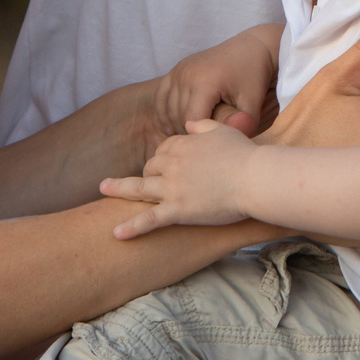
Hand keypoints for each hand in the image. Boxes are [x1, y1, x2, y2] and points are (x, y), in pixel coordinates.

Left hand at [101, 118, 257, 238]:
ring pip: (139, 188)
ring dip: (119, 188)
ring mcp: (172, 188)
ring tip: (104, 189)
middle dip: (149, 175)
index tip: (169, 165)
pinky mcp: (177, 210)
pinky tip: (116, 234)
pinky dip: (132, 227)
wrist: (255, 179)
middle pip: (150, 168)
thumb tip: (188, 124)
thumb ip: (203, 125)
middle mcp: (172, 164)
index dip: (164, 158)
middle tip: (153, 184)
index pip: (163, 149)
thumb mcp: (222, 131)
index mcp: (182, 144)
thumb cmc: (245, 155)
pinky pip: (149, 220)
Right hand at [153, 22, 279, 139]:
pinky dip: (164, 113)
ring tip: (196, 133)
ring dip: (178, 124)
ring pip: (168, 109)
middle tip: (208, 139)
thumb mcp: (252, 102)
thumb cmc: (253, 77)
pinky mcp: (175, 70)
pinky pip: (161, 97)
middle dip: (192, 132)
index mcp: (204, 82)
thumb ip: (243, 125)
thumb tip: (228, 141)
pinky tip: (172, 127)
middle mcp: (186, 74)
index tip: (215, 142)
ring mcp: (178, 71)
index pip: (192, 121)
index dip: (202, 136)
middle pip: (179, 117)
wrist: (250, 49)